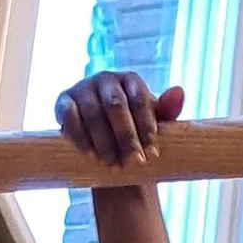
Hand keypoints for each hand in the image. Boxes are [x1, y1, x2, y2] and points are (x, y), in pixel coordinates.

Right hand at [56, 69, 184, 170]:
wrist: (107, 144)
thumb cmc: (136, 132)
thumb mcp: (154, 123)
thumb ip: (168, 110)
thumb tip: (179, 91)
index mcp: (130, 80)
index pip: (140, 100)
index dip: (146, 128)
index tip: (152, 154)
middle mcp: (106, 79)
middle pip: (116, 105)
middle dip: (126, 137)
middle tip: (135, 163)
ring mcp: (83, 88)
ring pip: (93, 112)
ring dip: (103, 140)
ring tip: (113, 163)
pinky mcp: (64, 101)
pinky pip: (69, 115)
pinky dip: (79, 135)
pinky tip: (89, 154)